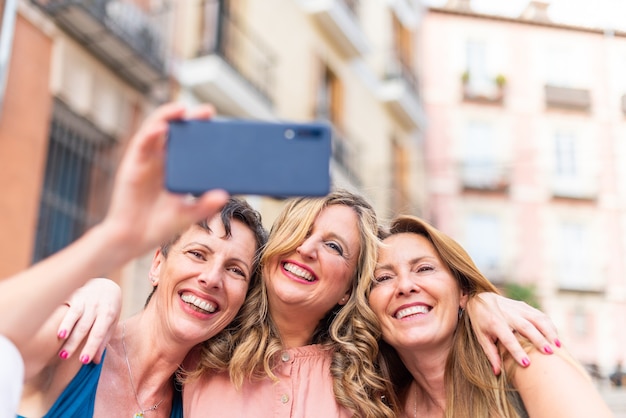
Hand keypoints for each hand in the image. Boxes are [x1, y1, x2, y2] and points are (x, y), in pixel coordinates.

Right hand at [56, 278, 121, 363]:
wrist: (106, 284)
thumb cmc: (108, 309)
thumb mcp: (111, 323)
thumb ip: (103, 340)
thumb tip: (96, 361)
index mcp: (108, 313)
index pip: (98, 333)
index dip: (91, 347)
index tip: (83, 360)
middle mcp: (97, 306)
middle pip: (84, 326)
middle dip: (74, 342)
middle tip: (65, 357)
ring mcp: (86, 299)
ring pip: (75, 316)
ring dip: (67, 328)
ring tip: (59, 339)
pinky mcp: (75, 294)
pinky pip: (68, 306)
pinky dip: (62, 317)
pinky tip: (56, 328)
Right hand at [98, 103, 228, 260]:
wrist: (133, 239)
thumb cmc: (159, 225)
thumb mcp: (188, 215)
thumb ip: (205, 205)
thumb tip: (224, 195)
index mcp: (175, 168)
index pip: (189, 143)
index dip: (201, 131)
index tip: (218, 124)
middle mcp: (160, 159)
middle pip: (175, 131)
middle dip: (189, 118)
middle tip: (207, 111)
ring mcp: (145, 160)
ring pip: (156, 130)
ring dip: (168, 116)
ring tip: (183, 109)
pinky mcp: (132, 165)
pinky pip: (141, 144)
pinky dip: (151, 133)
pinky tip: (163, 128)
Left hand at [466, 292, 559, 374]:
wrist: (479, 298)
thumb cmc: (481, 322)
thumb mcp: (481, 337)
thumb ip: (491, 354)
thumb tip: (497, 372)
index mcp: (495, 323)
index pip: (508, 339)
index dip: (517, 351)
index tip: (526, 364)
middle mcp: (507, 314)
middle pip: (526, 327)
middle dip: (539, 340)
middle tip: (549, 353)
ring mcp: (517, 308)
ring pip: (536, 318)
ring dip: (549, 331)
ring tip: (558, 346)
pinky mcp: (524, 305)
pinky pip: (540, 314)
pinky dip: (549, 325)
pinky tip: (555, 336)